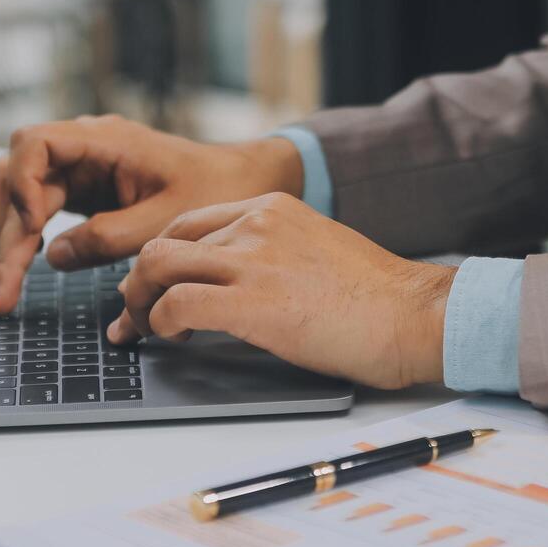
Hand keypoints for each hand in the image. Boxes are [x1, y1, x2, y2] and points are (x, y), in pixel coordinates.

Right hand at [0, 115, 304, 313]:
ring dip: (4, 235)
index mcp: (104, 140)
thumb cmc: (215, 189)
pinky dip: (22, 239)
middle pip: (9, 174)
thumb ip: (110, 236)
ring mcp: (77, 170)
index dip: (22, 183)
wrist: (242, 183)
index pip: (33, 142)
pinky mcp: (80, 193)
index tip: (35, 227)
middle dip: (2, 230)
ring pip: (12, 192)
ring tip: (8, 286)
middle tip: (5, 290)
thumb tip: (54, 256)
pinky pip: (34, 209)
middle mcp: (82, 149)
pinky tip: (23, 271)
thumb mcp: (167, 220)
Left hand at [108, 193, 454, 389]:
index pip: (188, 222)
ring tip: (144, 330)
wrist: (413, 316)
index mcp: (270, 208)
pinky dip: (160, 323)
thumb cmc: (375, 298)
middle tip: (134, 313)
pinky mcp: (252, 302)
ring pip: (159, 267)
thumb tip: (230, 285)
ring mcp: (252, 260)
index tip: (151, 285)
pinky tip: (172, 338)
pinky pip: (177, 304)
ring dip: (140, 302)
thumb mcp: (315, 251)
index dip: (161, 257)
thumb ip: (270, 254)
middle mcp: (255, 223)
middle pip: (164, 241)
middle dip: (138, 281)